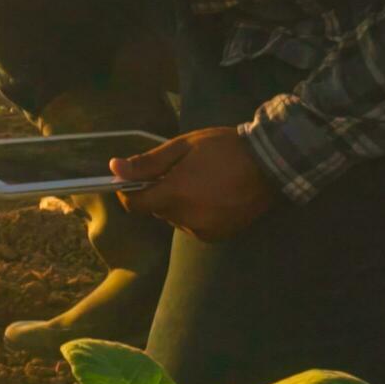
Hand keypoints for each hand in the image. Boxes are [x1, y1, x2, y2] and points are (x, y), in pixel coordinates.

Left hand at [110, 126, 277, 240]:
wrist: (270, 163)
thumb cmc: (224, 149)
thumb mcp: (183, 147)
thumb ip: (148, 162)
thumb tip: (114, 168)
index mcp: (174, 194)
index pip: (135, 204)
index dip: (130, 192)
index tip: (135, 180)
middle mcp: (186, 217)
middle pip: (157, 210)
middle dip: (160, 193)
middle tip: (179, 172)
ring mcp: (203, 229)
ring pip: (175, 219)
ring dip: (178, 204)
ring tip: (200, 183)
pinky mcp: (218, 236)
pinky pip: (194, 226)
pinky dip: (196, 214)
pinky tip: (212, 197)